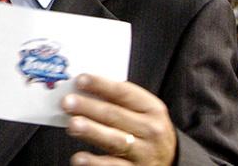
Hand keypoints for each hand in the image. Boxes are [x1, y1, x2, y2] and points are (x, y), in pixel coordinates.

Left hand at [61, 74, 176, 165]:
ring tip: (73, 125)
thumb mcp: (142, 111)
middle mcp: (151, 130)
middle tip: (67, 102)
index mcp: (152, 109)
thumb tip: (79, 91)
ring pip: (115, 141)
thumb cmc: (146, 130)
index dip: (101, 85)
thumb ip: (116, 101)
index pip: (124, 93)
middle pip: (115, 116)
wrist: (170, 160)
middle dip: (89, 107)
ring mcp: (144, 153)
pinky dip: (95, 163)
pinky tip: (79, 158)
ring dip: (92, 132)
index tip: (80, 80)